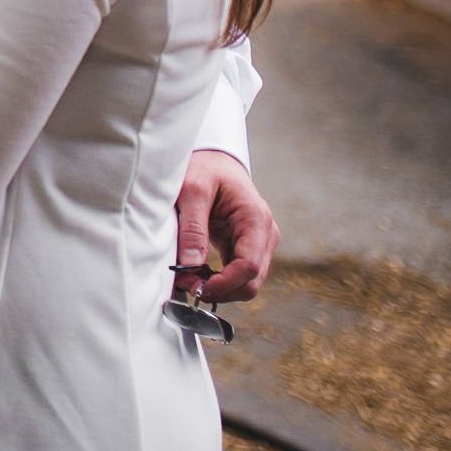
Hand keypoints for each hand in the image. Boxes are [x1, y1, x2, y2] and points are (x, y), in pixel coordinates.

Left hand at [175, 149, 279, 302]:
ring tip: (186, 277)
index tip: (195, 288)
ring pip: (247, 283)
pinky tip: (195, 273)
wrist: (215, 160)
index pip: (249, 266)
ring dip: (218, 288)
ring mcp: (260, 242)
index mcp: (256, 218)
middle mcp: (265, 234)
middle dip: (219, 290)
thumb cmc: (204, 168)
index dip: (223, 284)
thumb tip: (190, 264)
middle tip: (184, 284)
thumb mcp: (192, 190)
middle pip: (251, 281)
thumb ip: (192, 226)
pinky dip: (218, 280)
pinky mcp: (248, 247)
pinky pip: (238, 274)